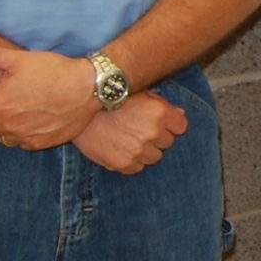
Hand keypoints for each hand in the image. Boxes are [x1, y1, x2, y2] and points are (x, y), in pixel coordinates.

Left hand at [0, 36, 100, 148]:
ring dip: (6, 130)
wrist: (89, 87)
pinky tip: (36, 119)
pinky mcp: (43, 143)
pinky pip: (25, 144)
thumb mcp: (20, 59)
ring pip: (5, 140)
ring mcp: (27, 137)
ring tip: (20, 112)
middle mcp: (10, 127)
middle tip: (3, 105)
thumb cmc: (54, 70)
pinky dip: (26, 135)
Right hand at [72, 90, 187, 174]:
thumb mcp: (141, 93)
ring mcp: (139, 150)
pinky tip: (119, 148)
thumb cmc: (112, 98)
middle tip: (138, 129)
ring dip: (145, 150)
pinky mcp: (124, 164)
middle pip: (167, 143)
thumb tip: (181, 115)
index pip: (181, 127)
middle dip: (157, 137)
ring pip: (154, 157)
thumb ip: (163, 105)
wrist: (80, 109)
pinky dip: (130, 161)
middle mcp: (153, 132)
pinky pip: (137, 167)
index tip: (159, 122)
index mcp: (160, 113)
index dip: (170, 125)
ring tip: (128, 139)